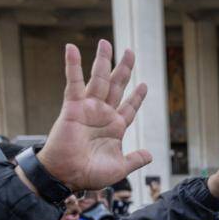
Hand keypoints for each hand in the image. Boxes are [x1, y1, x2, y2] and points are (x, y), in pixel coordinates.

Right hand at [36, 40, 150, 191]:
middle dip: (124, 69)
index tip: (144, 85)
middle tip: (130, 52)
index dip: (137, 96)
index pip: (129, 107)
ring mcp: (88, 109)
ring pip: (98, 79)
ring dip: (103, 61)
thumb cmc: (90, 174)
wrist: (68, 176)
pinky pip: (73, 82)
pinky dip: (72, 65)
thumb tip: (150, 155)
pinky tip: (71, 48)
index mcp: (115, 128)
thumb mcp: (120, 167)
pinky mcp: (73, 107)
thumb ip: (135, 159)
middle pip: (116, 86)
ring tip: (107, 43)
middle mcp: (103, 115)